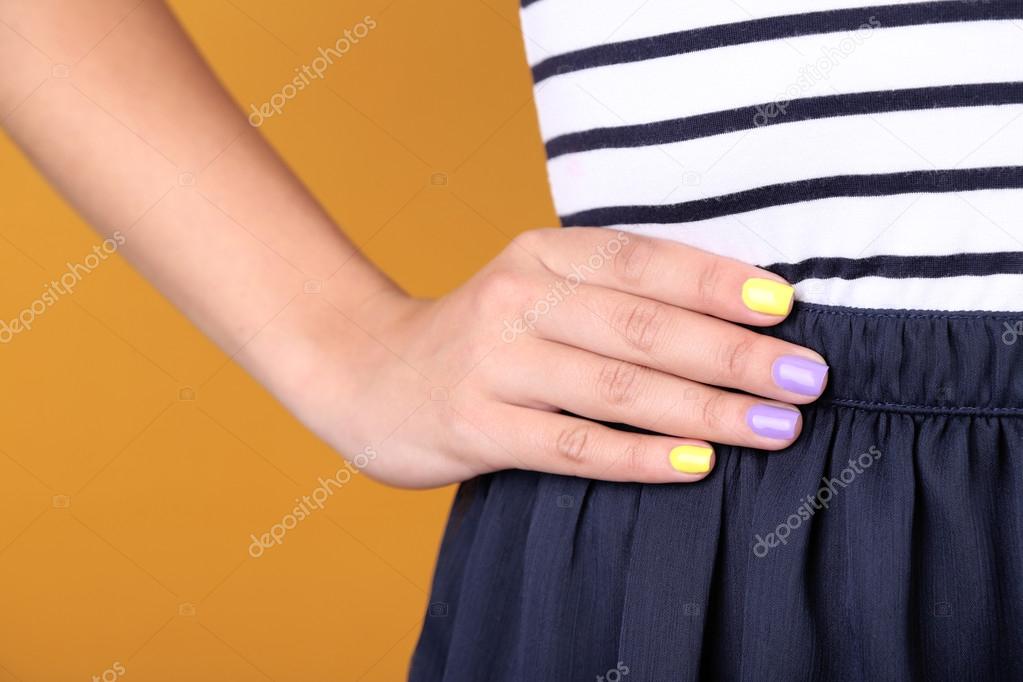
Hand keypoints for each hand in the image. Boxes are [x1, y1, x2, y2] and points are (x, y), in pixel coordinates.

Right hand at [296, 228, 828, 487]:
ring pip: (615, 386)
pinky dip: (638, 456)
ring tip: (775, 427)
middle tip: (807, 378)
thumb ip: (614, 295)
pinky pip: (571, 445)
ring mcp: (491, 361)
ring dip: (705, 408)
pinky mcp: (473, 424)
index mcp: (541, 251)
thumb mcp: (538, 290)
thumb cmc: (483, 336)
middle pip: (641, 324)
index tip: (787, 309)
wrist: (367, 373)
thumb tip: (734, 320)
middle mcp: (517, 296)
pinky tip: (696, 466)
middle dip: (733, 352)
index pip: (644, 259)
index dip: (719, 282)